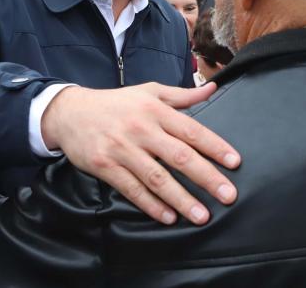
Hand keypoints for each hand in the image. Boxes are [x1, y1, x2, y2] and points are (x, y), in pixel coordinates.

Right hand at [41, 82, 239, 225]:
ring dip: (181, 199)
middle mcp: (141, 129)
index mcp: (155, 110)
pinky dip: (151, 205)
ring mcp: (122, 149)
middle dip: (206, 177)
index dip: (215, 146)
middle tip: (228, 195)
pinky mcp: (106, 166)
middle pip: (179, 156)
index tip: (234, 162)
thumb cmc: (116, 103)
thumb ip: (182, 95)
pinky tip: (168, 217)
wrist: (70, 112)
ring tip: (202, 215)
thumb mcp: (149, 91)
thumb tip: (213, 88)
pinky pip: (132, 189)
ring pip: (157, 178)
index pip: (192, 130)